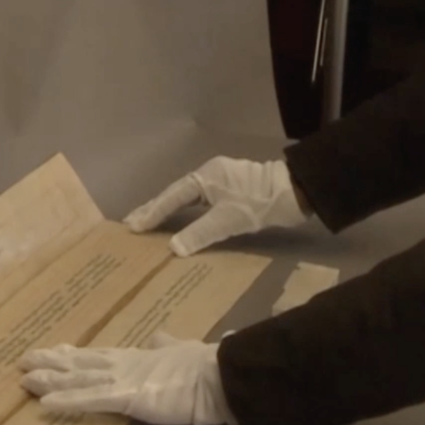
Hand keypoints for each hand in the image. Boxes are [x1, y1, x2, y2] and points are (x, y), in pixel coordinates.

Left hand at [18, 330, 237, 424]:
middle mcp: (122, 365)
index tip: (56, 350)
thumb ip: (166, 343)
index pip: (98, 355)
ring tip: (24, 379)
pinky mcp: (125, 396)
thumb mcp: (180, 349)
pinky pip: (89, 399)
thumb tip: (160, 335)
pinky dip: (66, 400)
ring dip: (50, 379)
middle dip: (52, 362)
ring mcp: (121, 379)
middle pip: (80, 363)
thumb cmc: (200, 365)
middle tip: (25, 358)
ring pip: (77, 379)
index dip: (74, 354)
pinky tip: (45, 403)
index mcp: (136, 357)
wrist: (212, 375)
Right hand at [123, 156, 311, 256]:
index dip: (152, 212)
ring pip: (186, 198)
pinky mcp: (229, 191)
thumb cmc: (258, 204)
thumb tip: (173, 249)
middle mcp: (208, 175)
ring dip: (168, 211)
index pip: (172, 197)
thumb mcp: (227, 221)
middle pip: (175, 194)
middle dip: (154, 209)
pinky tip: (180, 222)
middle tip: (132, 223)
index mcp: (204, 177)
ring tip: (149, 224)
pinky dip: (184, 213)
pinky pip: (198, 202)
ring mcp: (219, 182)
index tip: (132, 226)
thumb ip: (199, 234)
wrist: (293, 193)